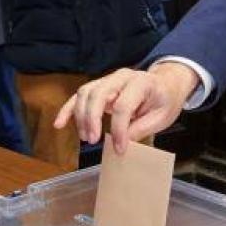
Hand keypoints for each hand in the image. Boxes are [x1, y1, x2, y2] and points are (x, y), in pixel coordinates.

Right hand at [53, 62, 199, 153]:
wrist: (167, 84)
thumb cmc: (165, 100)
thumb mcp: (162, 117)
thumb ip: (142, 128)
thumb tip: (122, 141)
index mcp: (142, 82)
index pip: (123, 105)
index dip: (119, 129)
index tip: (120, 148)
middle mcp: (122, 77)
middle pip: (98, 94)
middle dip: (92, 119)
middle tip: (94, 141)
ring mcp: (109, 79)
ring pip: (86, 93)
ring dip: (81, 117)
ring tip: (87, 138)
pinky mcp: (100, 87)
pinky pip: (80, 95)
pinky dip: (68, 109)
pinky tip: (59, 124)